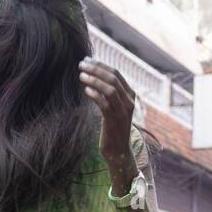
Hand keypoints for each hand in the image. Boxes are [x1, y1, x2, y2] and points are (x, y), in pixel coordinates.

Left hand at [79, 59, 137, 183]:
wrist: (118, 151)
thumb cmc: (113, 129)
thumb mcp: (114, 109)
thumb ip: (109, 94)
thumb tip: (94, 77)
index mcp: (130, 95)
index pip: (116, 74)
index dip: (101, 65)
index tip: (87, 60)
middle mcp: (129, 101)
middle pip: (113, 78)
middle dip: (96, 68)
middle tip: (81, 64)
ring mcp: (123, 111)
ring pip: (110, 89)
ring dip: (94, 79)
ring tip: (81, 75)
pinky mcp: (114, 120)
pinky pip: (104, 103)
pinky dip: (95, 94)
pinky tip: (85, 90)